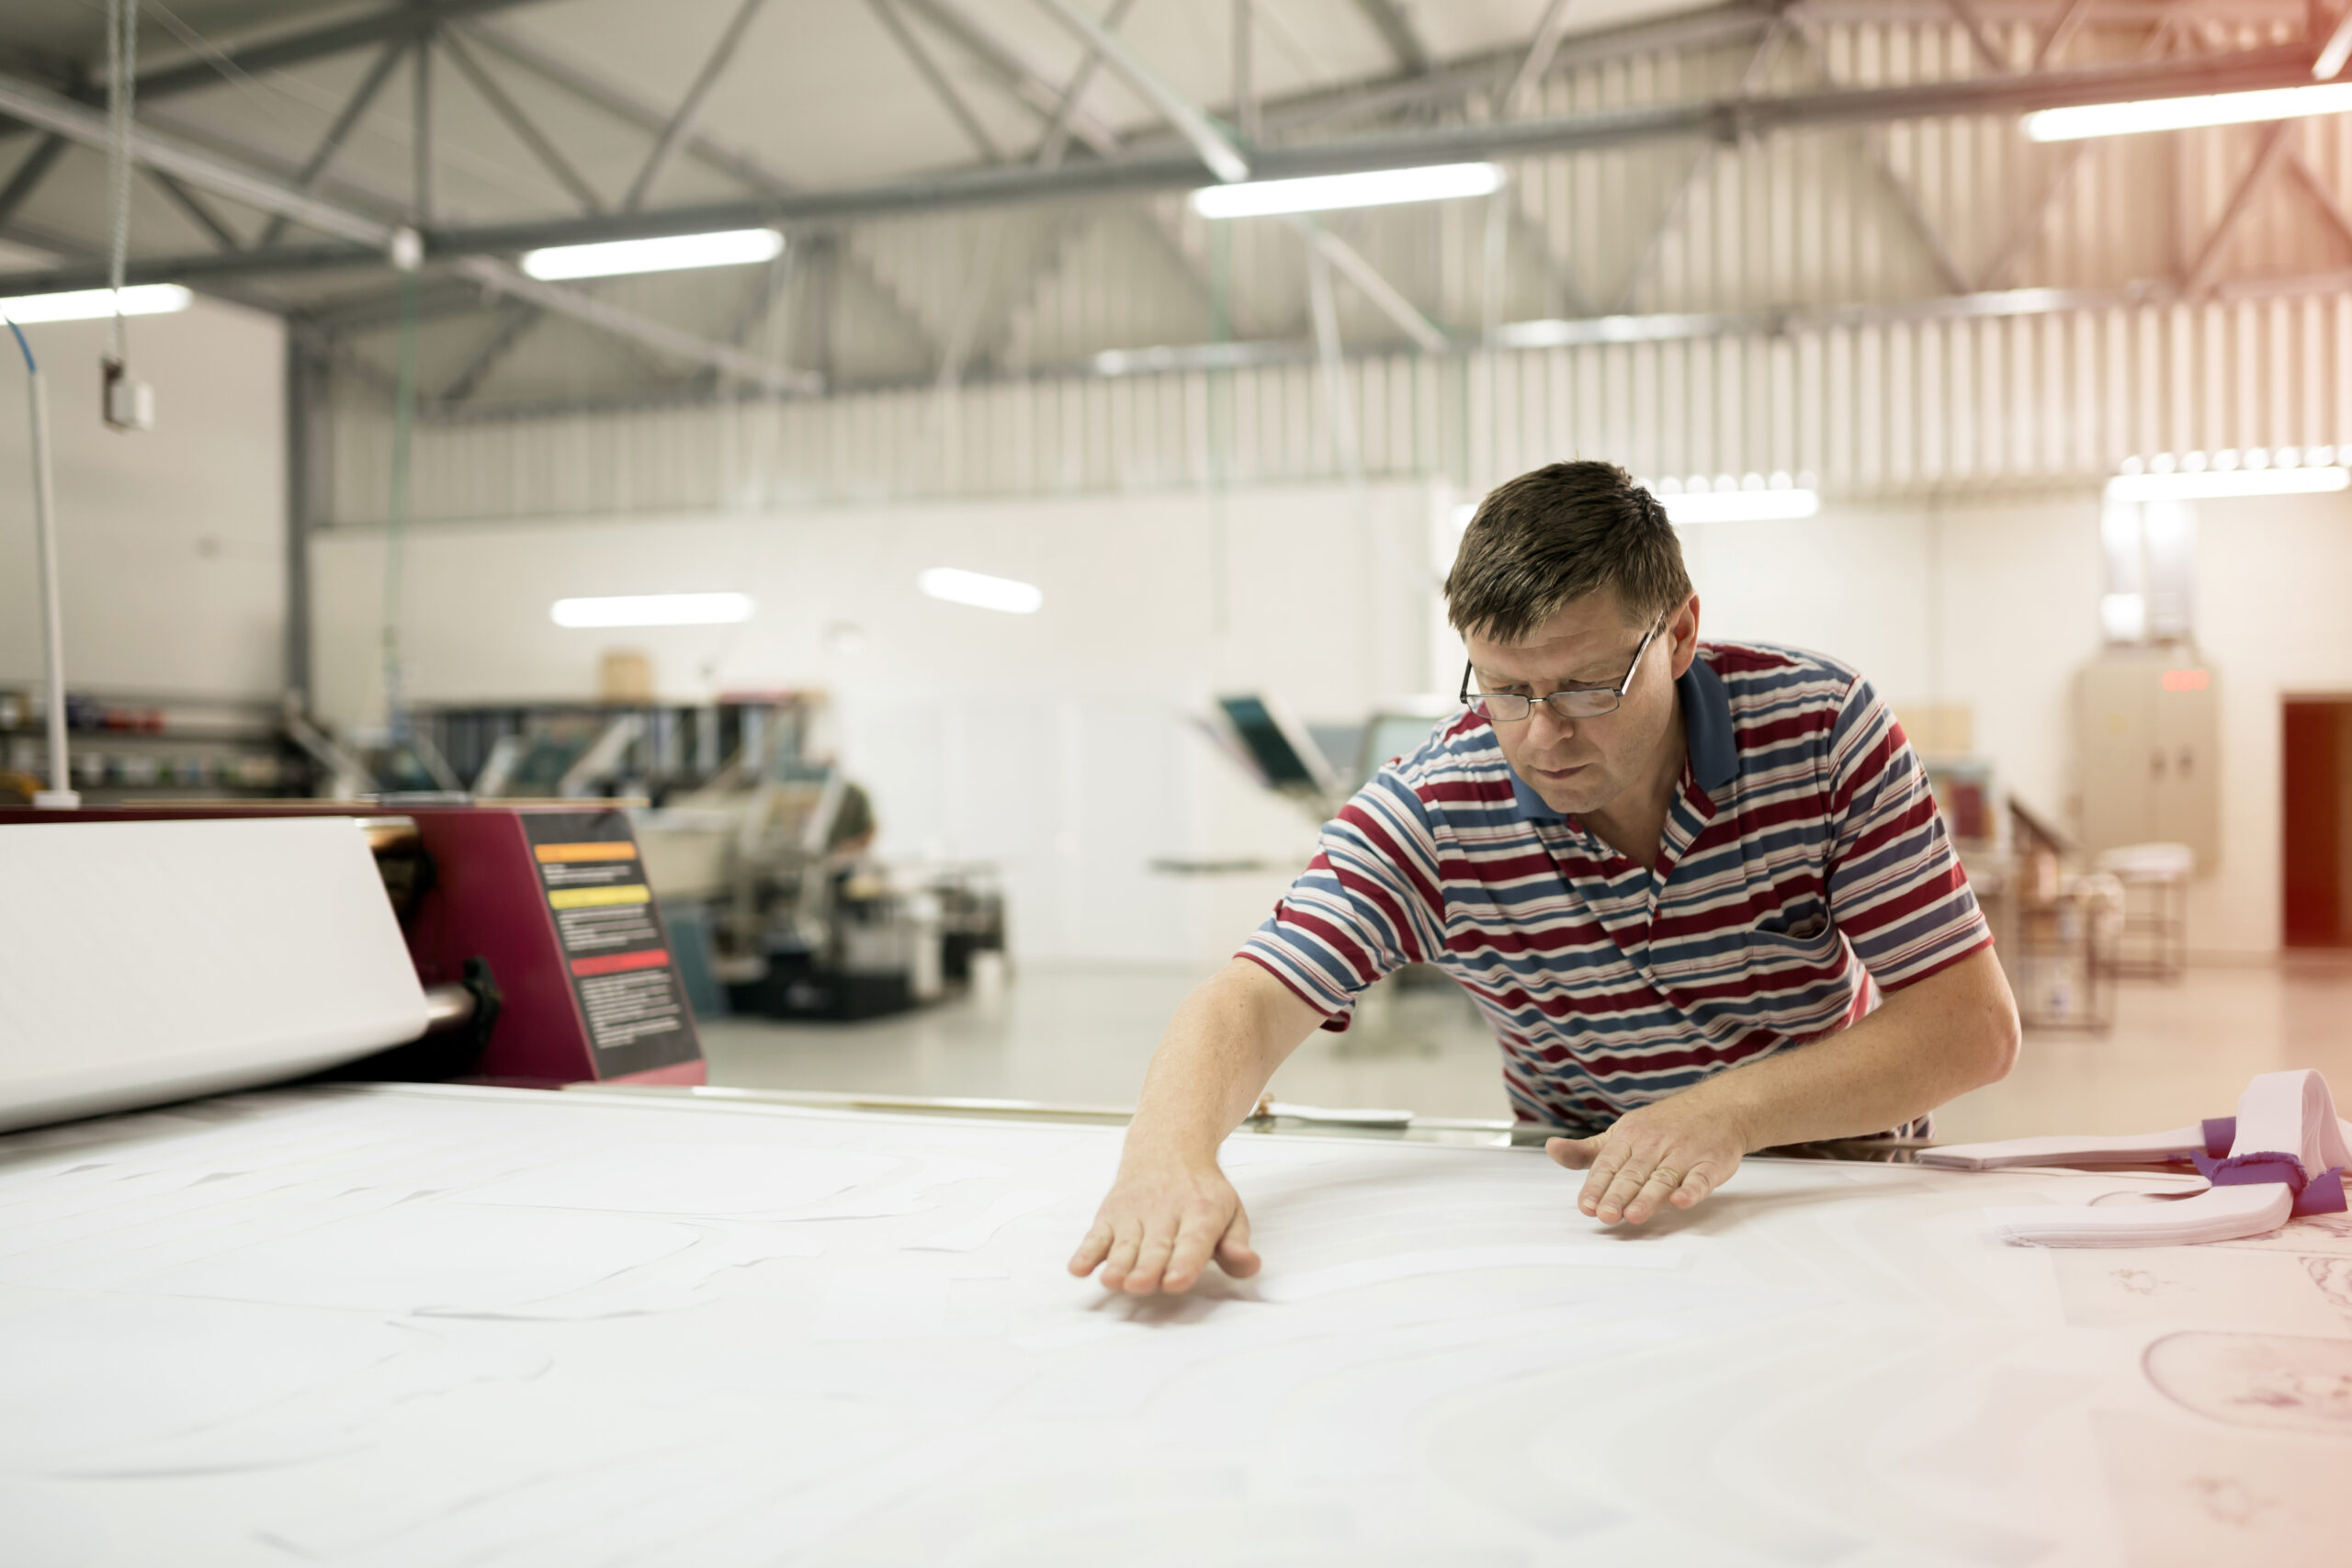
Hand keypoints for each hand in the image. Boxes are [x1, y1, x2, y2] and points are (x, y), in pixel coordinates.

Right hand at [1067, 1154, 1258, 1294]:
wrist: (1168, 1145)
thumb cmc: (1201, 1191)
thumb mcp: (1231, 1212)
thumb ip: (1236, 1244)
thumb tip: (1248, 1265)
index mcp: (1201, 1213)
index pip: (1193, 1242)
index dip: (1184, 1263)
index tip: (1175, 1282)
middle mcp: (1166, 1213)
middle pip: (1155, 1247)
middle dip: (1147, 1268)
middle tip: (1140, 1286)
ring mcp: (1134, 1214)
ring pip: (1125, 1244)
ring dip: (1117, 1263)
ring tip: (1112, 1281)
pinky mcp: (1110, 1215)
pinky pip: (1096, 1235)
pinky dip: (1086, 1252)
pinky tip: (1078, 1268)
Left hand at [1545, 1097, 1746, 1225]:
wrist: (1719, 1107)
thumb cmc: (1663, 1126)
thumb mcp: (1621, 1133)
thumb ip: (1587, 1151)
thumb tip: (1551, 1149)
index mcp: (1629, 1137)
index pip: (1608, 1164)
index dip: (1596, 1186)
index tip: (1586, 1206)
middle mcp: (1654, 1145)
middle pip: (1633, 1173)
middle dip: (1618, 1194)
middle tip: (1605, 1215)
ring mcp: (1684, 1153)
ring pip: (1663, 1178)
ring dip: (1648, 1197)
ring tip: (1634, 1215)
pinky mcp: (1712, 1163)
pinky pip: (1701, 1177)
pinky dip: (1692, 1189)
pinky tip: (1681, 1201)